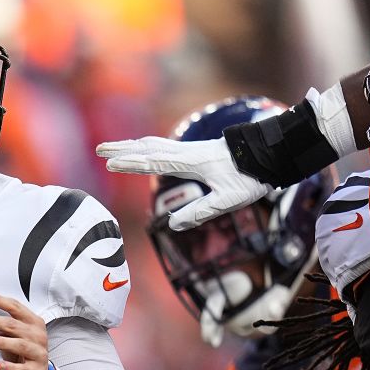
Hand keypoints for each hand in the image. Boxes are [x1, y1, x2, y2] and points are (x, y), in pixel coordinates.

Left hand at [0, 292, 49, 369]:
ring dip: (1, 342)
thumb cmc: (25, 350)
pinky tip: (0, 365)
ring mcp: (38, 353)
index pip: (15, 308)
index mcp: (34, 322)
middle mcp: (38, 335)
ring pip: (19, 345)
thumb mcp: (18, 334)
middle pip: (13, 325)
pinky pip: (22, 369)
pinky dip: (10, 367)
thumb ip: (6, 326)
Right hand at [96, 137, 268, 229]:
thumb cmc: (250, 178)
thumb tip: (173, 224)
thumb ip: (199, 212)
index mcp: (192, 162)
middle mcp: (188, 152)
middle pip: (148, 147)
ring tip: (115, 149)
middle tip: (99, 149)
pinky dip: (148, 147)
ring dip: (133, 146)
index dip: (130, 162)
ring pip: (156, 144)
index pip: (154, 161)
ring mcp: (193, 149)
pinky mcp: (198, 151)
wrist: (270, 154)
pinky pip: (165, 147)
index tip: (109, 163)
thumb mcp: (227, 201)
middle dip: (123, 149)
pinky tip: (145, 151)